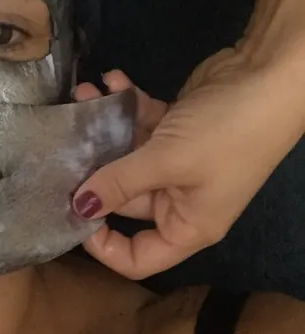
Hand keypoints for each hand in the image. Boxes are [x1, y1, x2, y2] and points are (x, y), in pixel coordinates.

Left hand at [71, 51, 304, 279]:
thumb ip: (119, 182)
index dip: (102, 246)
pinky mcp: (177, 127)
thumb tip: (78, 208)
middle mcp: (181, 199)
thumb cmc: (227, 132)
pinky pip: (141, 123)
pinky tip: (111, 79)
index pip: (138, 258)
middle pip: (123, 199)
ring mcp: (179, 162)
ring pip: (127, 155)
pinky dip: (126, 103)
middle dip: (92, 168)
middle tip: (61, 142)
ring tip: (83, 94)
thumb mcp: (168, 161)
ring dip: (104, 126)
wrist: (270, 75)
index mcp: (187, 225)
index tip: (70, 212)